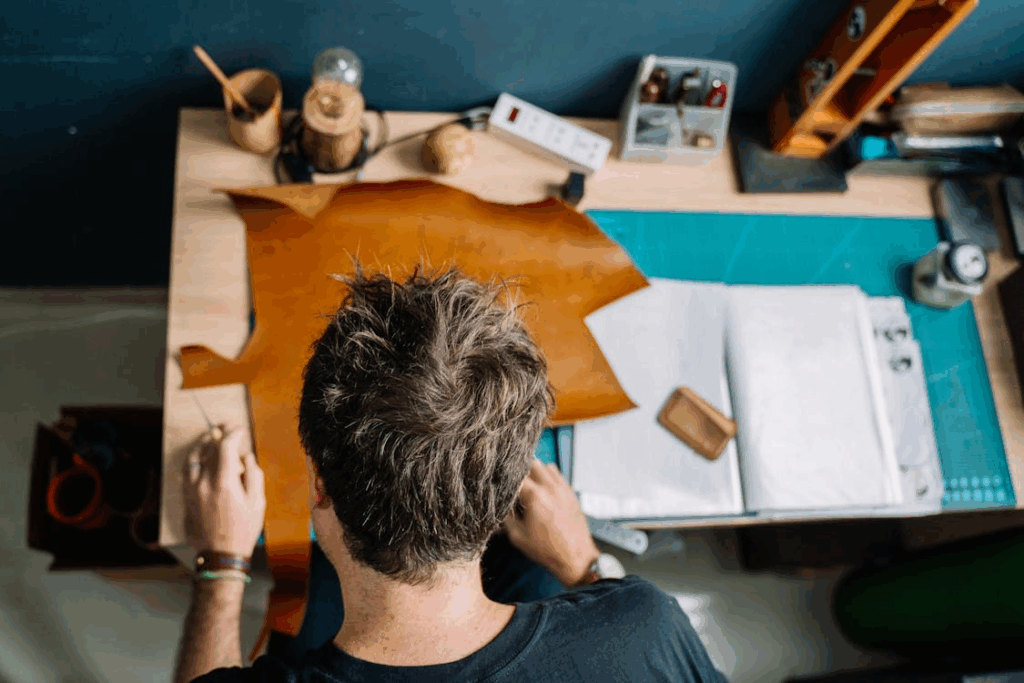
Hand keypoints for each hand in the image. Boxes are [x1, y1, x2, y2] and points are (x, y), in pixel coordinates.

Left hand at [183, 427, 265, 556]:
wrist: (221, 554)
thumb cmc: (243, 530)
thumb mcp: (257, 502)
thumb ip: (253, 475)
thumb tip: (246, 457)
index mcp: (224, 483)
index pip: (226, 447)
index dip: (234, 434)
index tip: (240, 430)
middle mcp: (204, 483)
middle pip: (209, 449)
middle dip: (219, 435)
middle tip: (226, 427)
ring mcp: (192, 491)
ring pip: (192, 458)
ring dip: (201, 444)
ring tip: (209, 437)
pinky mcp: (186, 498)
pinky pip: (186, 472)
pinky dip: (193, 460)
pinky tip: (199, 457)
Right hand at [503, 460, 599, 586]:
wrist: (575, 557)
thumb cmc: (547, 550)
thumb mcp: (518, 537)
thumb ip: (506, 517)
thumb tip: (502, 505)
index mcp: (534, 497)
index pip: (514, 476)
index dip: (505, 480)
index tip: (500, 486)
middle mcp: (549, 487)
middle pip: (529, 464)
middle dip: (520, 474)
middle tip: (515, 487)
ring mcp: (562, 487)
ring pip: (544, 465)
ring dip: (535, 473)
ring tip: (530, 488)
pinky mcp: (570, 492)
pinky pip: (557, 474)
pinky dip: (548, 477)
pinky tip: (544, 490)